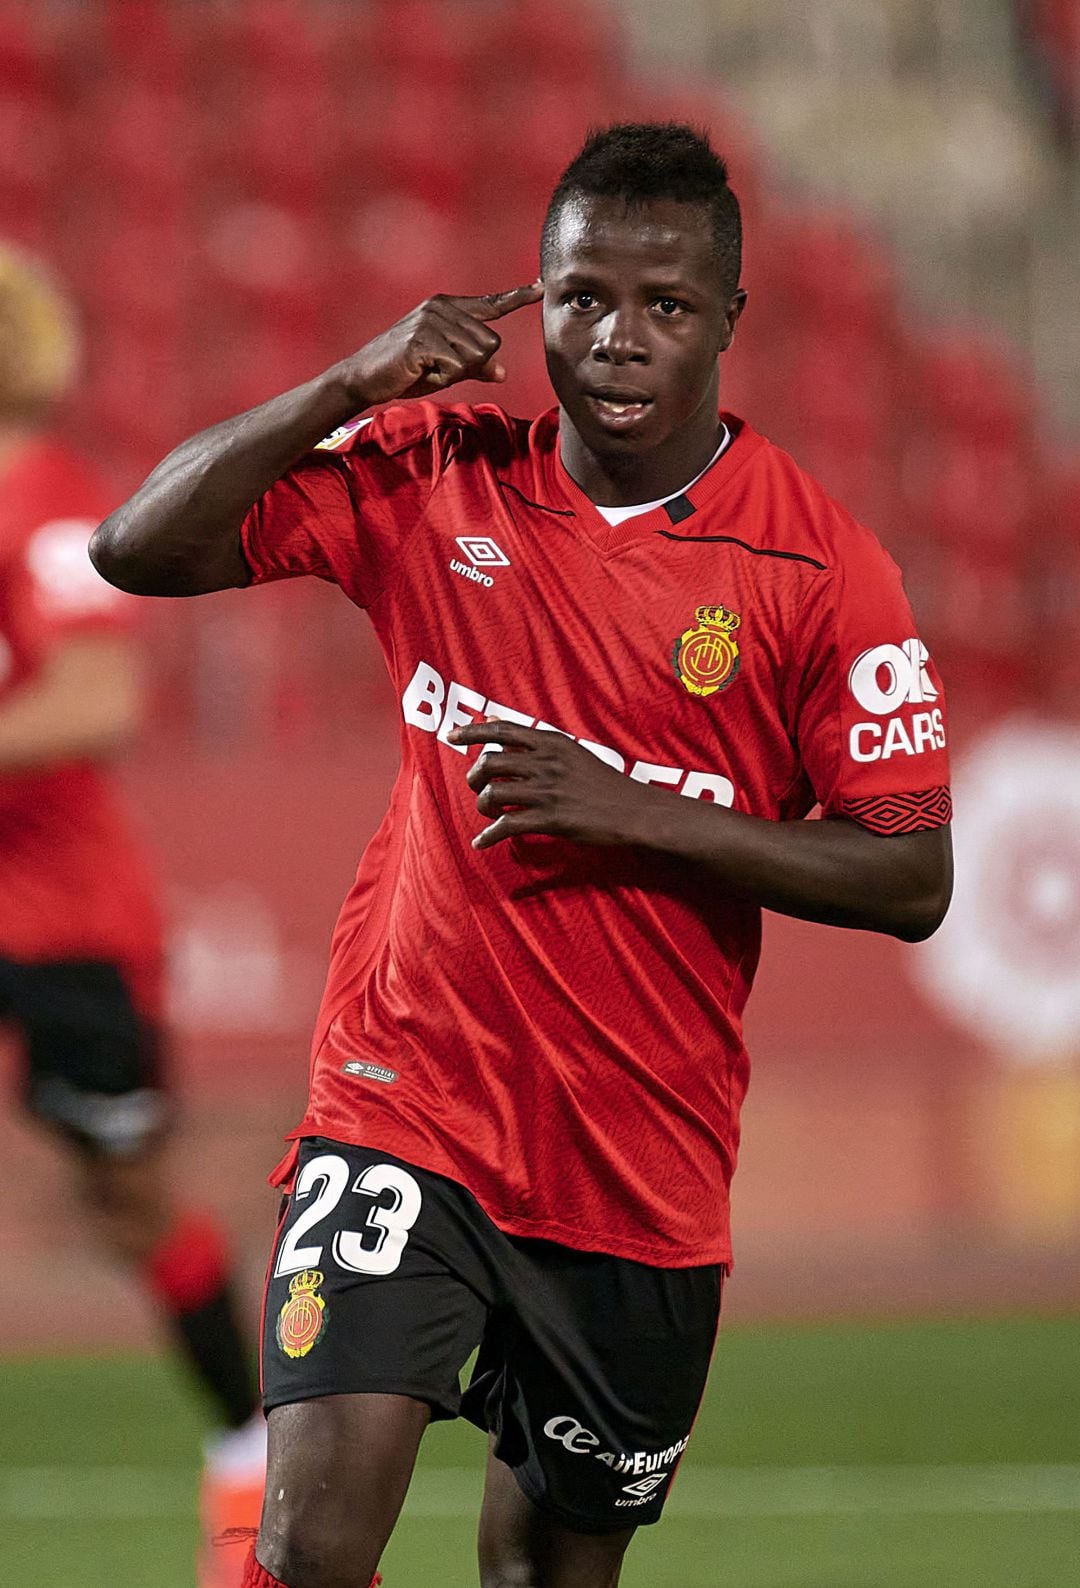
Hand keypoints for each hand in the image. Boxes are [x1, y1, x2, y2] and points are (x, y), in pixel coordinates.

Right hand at [340, 285, 543, 407]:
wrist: (364, 377)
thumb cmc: (407, 371)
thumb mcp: (446, 367)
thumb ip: (475, 365)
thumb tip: (503, 372)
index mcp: (449, 307)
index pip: (491, 303)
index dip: (518, 297)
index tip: (542, 286)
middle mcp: (441, 307)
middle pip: (490, 344)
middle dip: (469, 366)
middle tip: (437, 366)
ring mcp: (430, 320)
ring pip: (474, 357)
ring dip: (453, 373)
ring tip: (426, 367)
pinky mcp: (421, 339)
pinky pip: (455, 367)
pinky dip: (440, 378)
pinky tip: (420, 371)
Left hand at [449, 720, 650, 850]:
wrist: (633, 811)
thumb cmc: (604, 783)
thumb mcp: (572, 752)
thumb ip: (538, 744)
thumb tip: (501, 728)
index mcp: (552, 742)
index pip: (502, 730)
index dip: (472, 731)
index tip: (452, 736)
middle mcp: (546, 762)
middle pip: (489, 763)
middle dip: (474, 777)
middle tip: (476, 787)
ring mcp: (547, 791)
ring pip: (492, 794)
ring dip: (482, 806)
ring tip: (488, 814)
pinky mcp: (550, 818)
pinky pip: (506, 826)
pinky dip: (488, 835)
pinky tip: (482, 842)